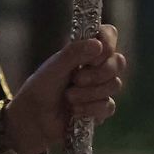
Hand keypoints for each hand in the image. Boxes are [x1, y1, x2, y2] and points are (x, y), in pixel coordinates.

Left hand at [3, 24, 126, 153]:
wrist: (34, 119)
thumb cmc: (41, 88)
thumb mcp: (54, 66)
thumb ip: (74, 53)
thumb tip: (98, 44)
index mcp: (86, 51)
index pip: (109, 34)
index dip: (108, 41)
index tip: (96, 52)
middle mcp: (97, 67)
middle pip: (119, 62)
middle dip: (98, 73)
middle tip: (76, 79)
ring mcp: (101, 88)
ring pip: (115, 85)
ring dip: (89, 93)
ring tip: (68, 97)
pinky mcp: (101, 109)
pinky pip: (109, 106)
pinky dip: (90, 108)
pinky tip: (75, 111)